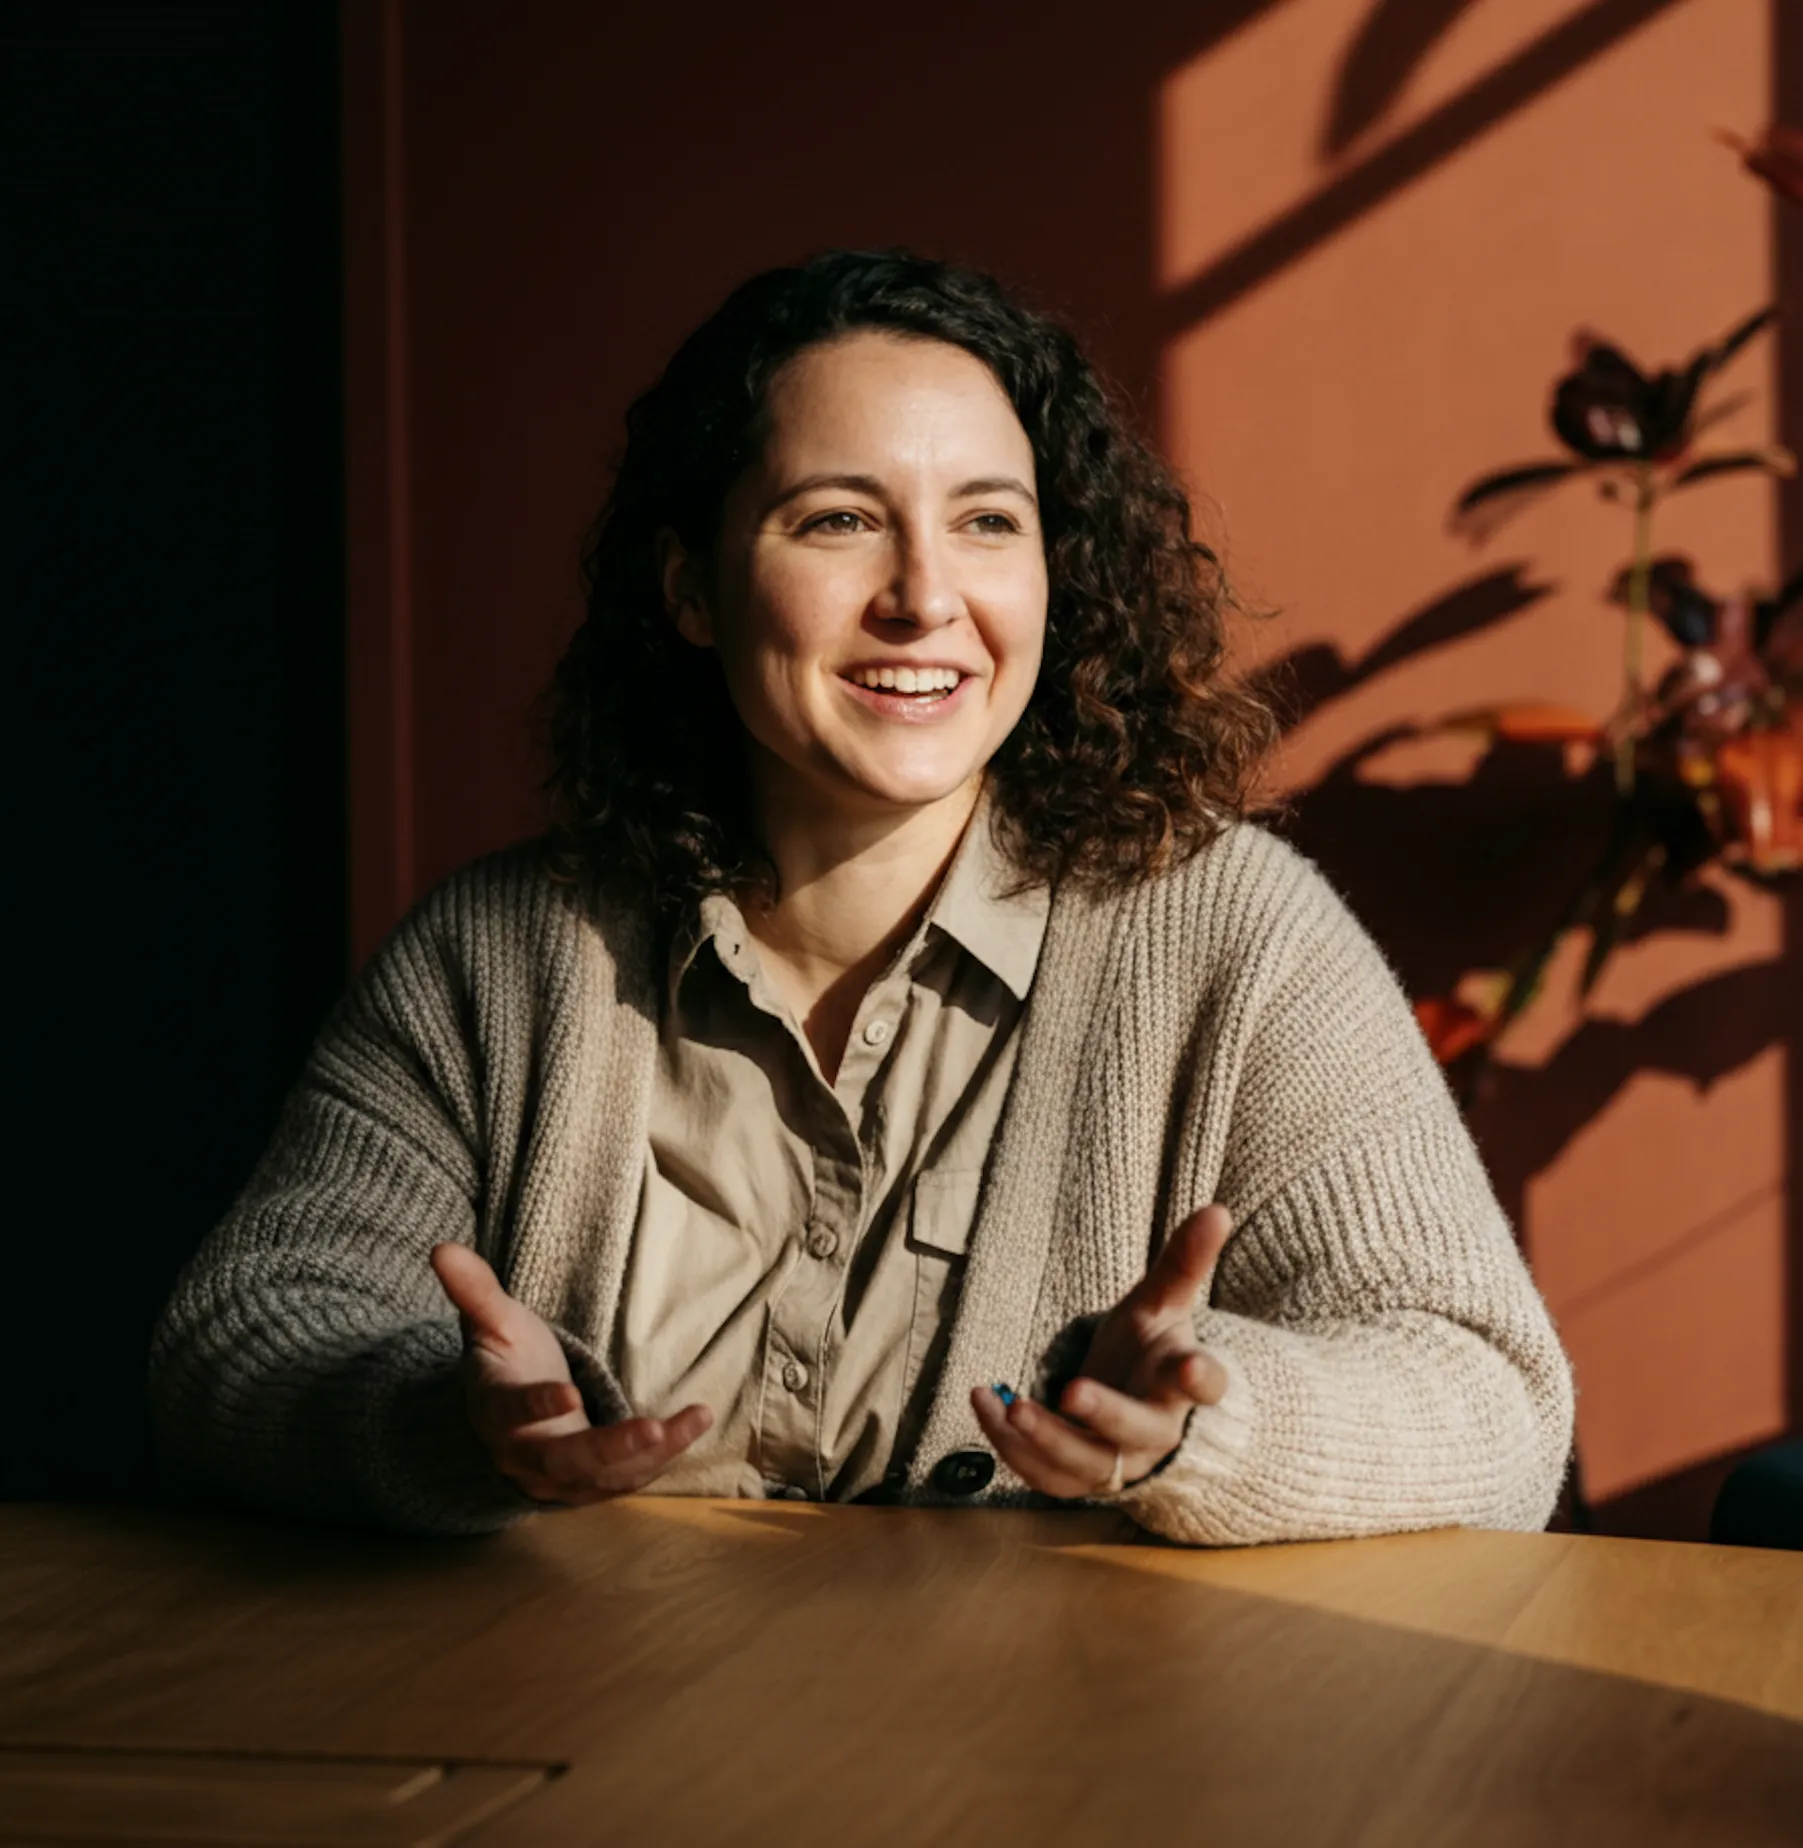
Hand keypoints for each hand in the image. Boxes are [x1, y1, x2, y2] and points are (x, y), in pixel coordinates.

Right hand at [430, 1243, 711, 1506]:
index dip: (535, 1406)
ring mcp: (558, 1477)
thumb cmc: (506, 1358)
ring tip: (693, 1420)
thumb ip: (474, 1290)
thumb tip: (441, 1248)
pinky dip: (662, 1458)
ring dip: (651, 1454)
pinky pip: (626, 1479)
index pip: (511, 1412)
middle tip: (652, 1429)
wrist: (508, 1415)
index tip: (568, 1393)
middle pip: (565, 1462)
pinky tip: (693, 1425)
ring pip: (603, 1476)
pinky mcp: (589, 1484)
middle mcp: (524, 1454)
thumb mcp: (492, 1322)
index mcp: (495, 1410)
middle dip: (611, 1448)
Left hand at [970, 1205, 1231, 1497]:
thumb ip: (1184, 1262)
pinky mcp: (1077, 1477)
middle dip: (1105, 1413)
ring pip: (1085, 1464)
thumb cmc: (1151, 1350)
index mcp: (1181, 1384)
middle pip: (1136, 1431)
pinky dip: (1010, 1445)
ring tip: (1011, 1407)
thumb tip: (1218, 1209)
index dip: (1201, 1378)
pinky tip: (984, 1403)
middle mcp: (1155, 1432)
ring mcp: (1116, 1461)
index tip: (1190, 1367)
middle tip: (1073, 1389)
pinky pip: (1043, 1474)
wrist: (1135, 1408)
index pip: (1205, 1385)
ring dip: (1045, 1440)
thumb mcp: (1162, 1304)